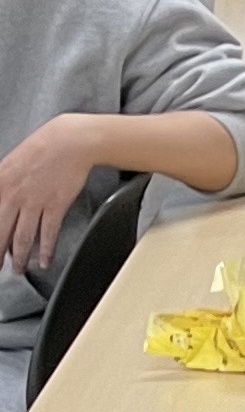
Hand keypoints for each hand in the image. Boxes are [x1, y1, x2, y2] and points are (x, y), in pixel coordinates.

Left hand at [0, 115, 103, 275]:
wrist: (70, 141)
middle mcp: (13, 195)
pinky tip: (45, 260)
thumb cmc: (42, 149)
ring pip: (23, 237)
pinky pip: (48, 233)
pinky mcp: (55, 205)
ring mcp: (35, 201)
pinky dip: (47, 250)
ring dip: (20, 257)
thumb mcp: (8, 164)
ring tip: (19, 269)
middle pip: (0, 232)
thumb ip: (0, 185)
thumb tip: (0, 202)